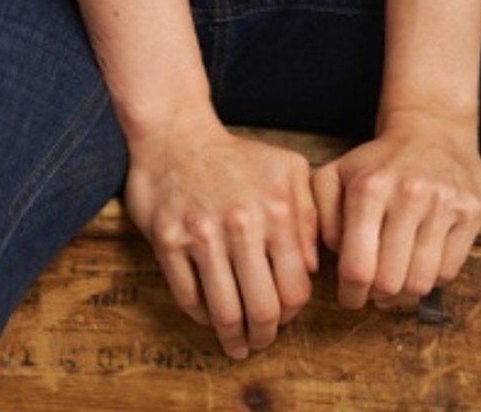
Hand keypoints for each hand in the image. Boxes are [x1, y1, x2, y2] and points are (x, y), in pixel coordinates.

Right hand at [122, 111, 320, 361]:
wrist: (177, 136)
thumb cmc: (237, 158)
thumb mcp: (288, 170)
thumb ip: (309, 216)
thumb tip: (312, 268)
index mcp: (277, 210)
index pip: (295, 289)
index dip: (293, 314)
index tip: (285, 319)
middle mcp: (241, 224)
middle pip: (262, 309)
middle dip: (264, 336)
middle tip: (261, 341)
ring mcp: (202, 234)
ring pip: (225, 312)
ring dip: (233, 338)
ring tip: (237, 344)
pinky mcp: (168, 242)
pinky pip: (189, 299)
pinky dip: (202, 317)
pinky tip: (210, 318)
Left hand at [309, 109, 480, 311]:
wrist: (432, 128)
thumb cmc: (379, 161)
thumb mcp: (336, 175)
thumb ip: (320, 216)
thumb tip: (333, 258)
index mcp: (370, 188)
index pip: (358, 268)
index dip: (350, 295)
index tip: (350, 297)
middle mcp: (409, 194)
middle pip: (389, 283)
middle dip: (377, 295)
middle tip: (374, 290)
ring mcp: (444, 203)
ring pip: (420, 283)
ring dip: (405, 292)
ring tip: (397, 279)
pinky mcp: (471, 211)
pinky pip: (448, 272)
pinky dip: (432, 278)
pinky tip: (420, 261)